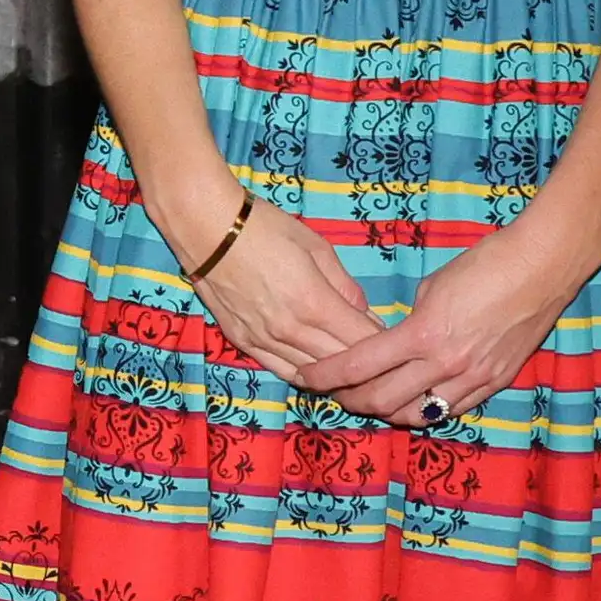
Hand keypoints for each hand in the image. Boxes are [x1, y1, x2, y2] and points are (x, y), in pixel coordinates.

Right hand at [173, 194, 380, 385]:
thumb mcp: (315, 246)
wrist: (204, 225)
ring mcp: (264, 340)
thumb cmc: (263, 227)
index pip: (363, 342)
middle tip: (381, 360)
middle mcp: (291, 330)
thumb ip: (344, 285)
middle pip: (342, 364)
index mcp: (314, 303)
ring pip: (313, 375)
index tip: (396, 342)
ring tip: (353, 370)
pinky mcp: (243, 342)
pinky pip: (282, 370)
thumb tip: (363, 313)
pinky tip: (317, 370)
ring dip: (337, 375)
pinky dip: (305, 374)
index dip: (385, 346)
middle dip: (366, 365)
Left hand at [294, 225, 592, 426]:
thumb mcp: (432, 287)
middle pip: (382, 400)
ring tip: (367, 403)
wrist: (540, 270)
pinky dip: (423, 410)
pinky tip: (410, 404)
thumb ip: (411, 320)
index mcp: (423, 335)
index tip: (306, 378)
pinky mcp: (494, 384)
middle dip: (350, 400)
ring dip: (385, 412)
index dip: (327, 376)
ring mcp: (472, 379)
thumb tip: (398, 340)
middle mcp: (445, 364)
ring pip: (416, 415)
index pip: (360, 365)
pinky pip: (449, 410)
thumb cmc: (483, 266)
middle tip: (332, 394)